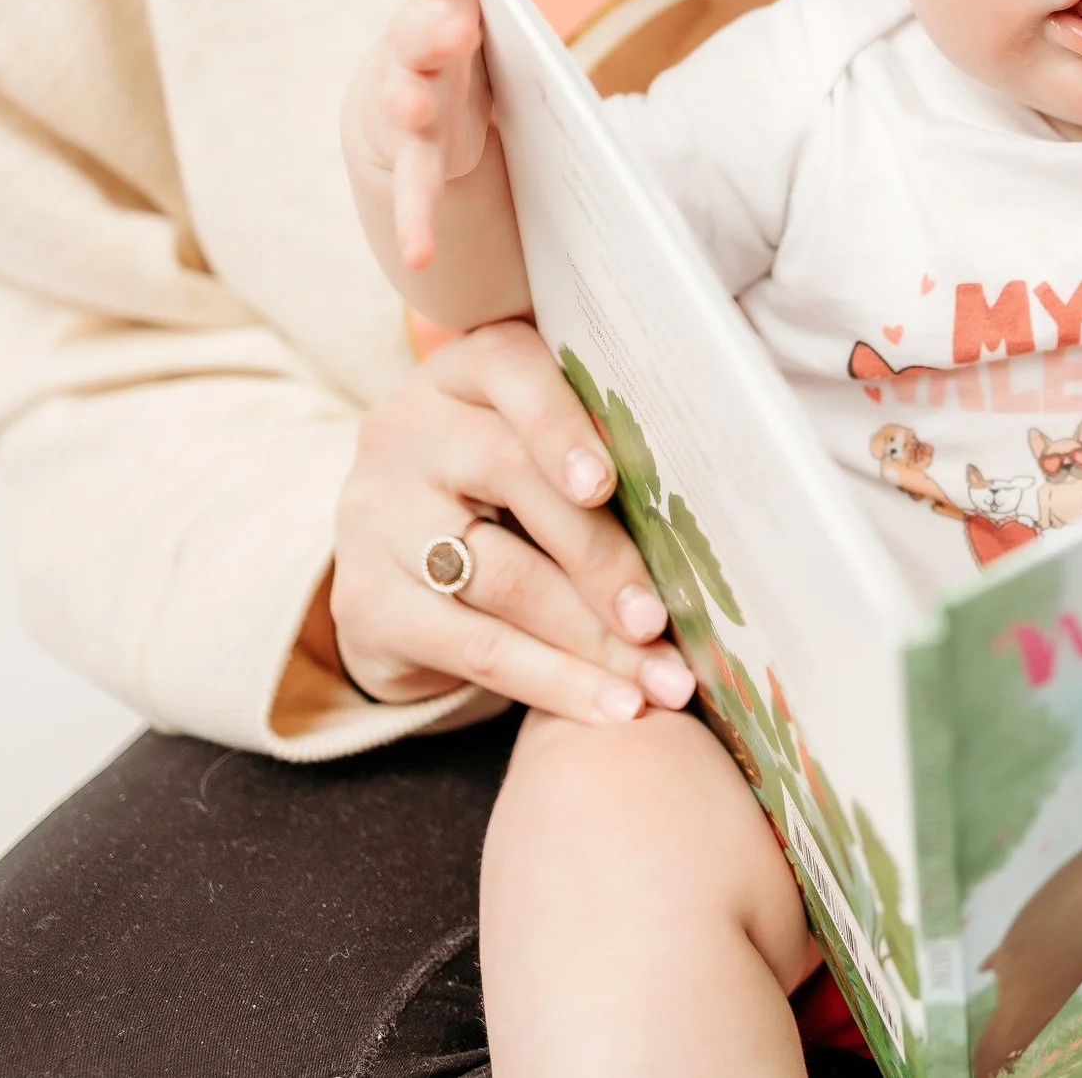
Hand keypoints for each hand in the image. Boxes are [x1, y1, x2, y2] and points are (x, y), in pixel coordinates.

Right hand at [327, 321, 697, 723]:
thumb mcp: (544, 448)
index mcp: (463, 372)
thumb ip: (604, 452)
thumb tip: (714, 511)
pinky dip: (556, 683)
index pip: (511, 373)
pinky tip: (614, 708)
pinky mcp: (367, 602)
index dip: (562, 426)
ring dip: (594, 641)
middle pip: (512, 480)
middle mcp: (407, 431)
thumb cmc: (511, 492)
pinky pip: (477, 649)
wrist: (403, 565)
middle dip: (602, 556)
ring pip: (502, 579)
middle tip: (664, 618)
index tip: (609, 484)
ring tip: (663, 681)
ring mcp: (376, 517)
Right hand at [358, 0, 536, 271]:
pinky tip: (420, 255)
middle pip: (420, 35)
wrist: (396, 125)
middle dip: (431, 26)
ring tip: (415, 103)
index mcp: (438, 5)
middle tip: (451, 18)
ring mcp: (408, 113)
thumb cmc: (450, 47)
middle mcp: (415, 56)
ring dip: (414, 105)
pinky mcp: (412, 167)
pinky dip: (418, 223)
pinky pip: (416, 196)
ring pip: (412, 107)